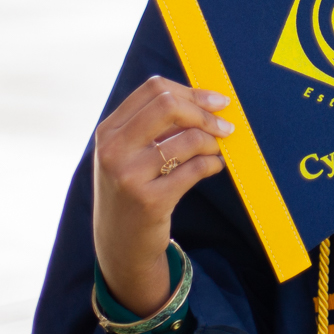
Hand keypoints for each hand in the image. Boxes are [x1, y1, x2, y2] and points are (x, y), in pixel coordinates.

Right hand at [92, 76, 233, 313]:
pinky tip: (214, 166)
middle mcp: (113, 150)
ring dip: (212, 143)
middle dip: (205, 113)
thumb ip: (153, 124)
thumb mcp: (127, 153)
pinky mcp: (150, 201)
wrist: (119, 244)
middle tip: (225, 125)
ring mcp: (129, 176)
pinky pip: (196, 169)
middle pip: (169, 106)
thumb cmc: (131, 189)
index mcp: (108, 131)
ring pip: (188, 139)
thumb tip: (206, 98)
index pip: (154, 89)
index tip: (216, 101)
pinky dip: (213, 163)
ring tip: (215, 151)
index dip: (192, 91)